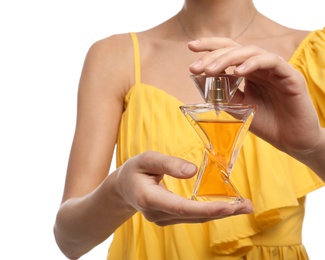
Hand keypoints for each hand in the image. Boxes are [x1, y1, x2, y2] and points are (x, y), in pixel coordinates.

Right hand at [115, 151, 252, 225]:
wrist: (123, 188)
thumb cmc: (134, 171)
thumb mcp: (146, 159)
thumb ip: (167, 163)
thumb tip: (192, 171)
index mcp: (150, 199)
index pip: (182, 207)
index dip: (206, 208)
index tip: (229, 206)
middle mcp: (158, 214)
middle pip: (194, 216)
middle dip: (222, 212)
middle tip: (247, 206)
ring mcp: (163, 219)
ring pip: (196, 219)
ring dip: (221, 213)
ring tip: (244, 206)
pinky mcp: (169, 218)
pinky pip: (193, 217)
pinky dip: (211, 211)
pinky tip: (226, 207)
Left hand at [188, 38, 322, 161]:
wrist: (290, 141)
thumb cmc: (265, 123)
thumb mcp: (237, 108)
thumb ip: (222, 94)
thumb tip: (199, 81)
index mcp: (249, 72)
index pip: (229, 52)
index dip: (210, 47)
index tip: (190, 47)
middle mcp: (261, 67)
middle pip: (236, 49)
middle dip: (213, 55)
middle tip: (195, 66)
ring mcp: (276, 70)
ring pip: (251, 52)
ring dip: (228, 59)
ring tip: (211, 70)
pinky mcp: (290, 76)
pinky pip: (272, 62)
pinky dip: (253, 64)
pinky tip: (238, 71)